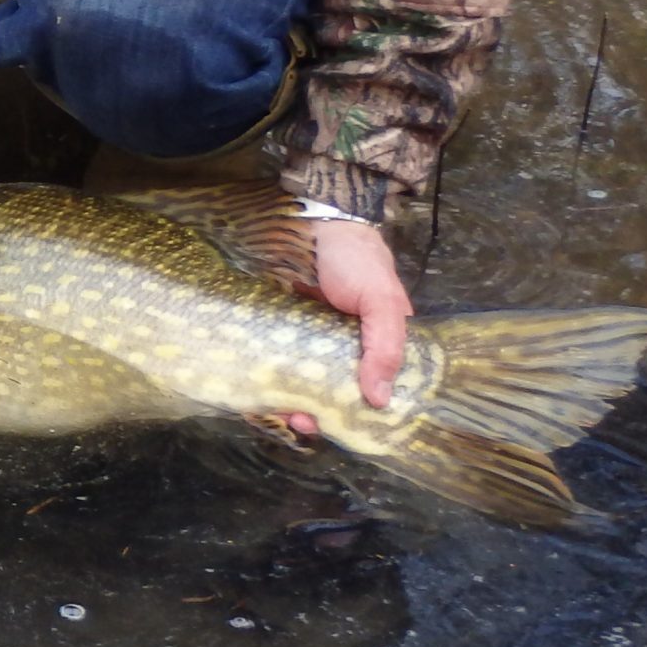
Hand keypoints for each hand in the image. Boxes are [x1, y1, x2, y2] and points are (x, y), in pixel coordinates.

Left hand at [282, 219, 412, 434]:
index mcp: (376, 340)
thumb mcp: (382, 301)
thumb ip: (386, 347)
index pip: (373, 384)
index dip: (360, 408)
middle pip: (332, 387)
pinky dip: (269, 377)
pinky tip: (260, 393)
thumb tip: (379, 400)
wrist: (313, 219)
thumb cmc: (356, 259)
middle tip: (305, 422)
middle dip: (320, 410)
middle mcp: (342, 343)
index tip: (346, 427)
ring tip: (285, 413)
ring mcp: (308, 336)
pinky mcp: (279, 327)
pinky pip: (273, 358)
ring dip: (292, 400)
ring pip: (300, 378)